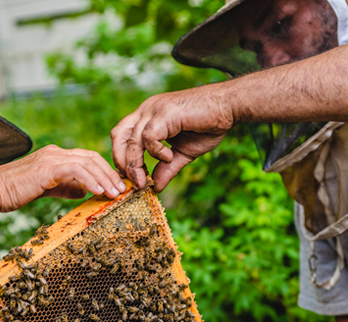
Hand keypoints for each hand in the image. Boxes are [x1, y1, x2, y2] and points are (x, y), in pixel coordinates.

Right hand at [0, 145, 125, 212]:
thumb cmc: (13, 192)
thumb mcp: (45, 189)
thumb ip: (65, 187)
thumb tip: (84, 191)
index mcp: (54, 156)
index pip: (86, 159)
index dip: (104, 171)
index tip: (114, 186)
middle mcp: (54, 152)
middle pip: (91, 157)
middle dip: (109, 173)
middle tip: (121, 190)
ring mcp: (51, 158)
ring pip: (87, 162)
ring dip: (104, 178)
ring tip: (114, 193)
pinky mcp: (47, 167)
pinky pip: (76, 170)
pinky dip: (91, 180)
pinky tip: (98, 191)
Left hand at [111, 86, 233, 190]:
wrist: (230, 107)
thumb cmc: (208, 126)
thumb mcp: (183, 153)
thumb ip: (167, 168)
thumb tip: (156, 188)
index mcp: (147, 116)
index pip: (122, 136)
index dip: (122, 158)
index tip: (131, 179)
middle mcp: (146, 110)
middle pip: (118, 136)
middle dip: (121, 162)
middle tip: (132, 183)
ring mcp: (154, 110)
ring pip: (131, 140)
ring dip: (135, 164)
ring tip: (145, 181)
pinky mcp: (165, 113)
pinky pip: (149, 137)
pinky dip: (156, 152)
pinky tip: (169, 157)